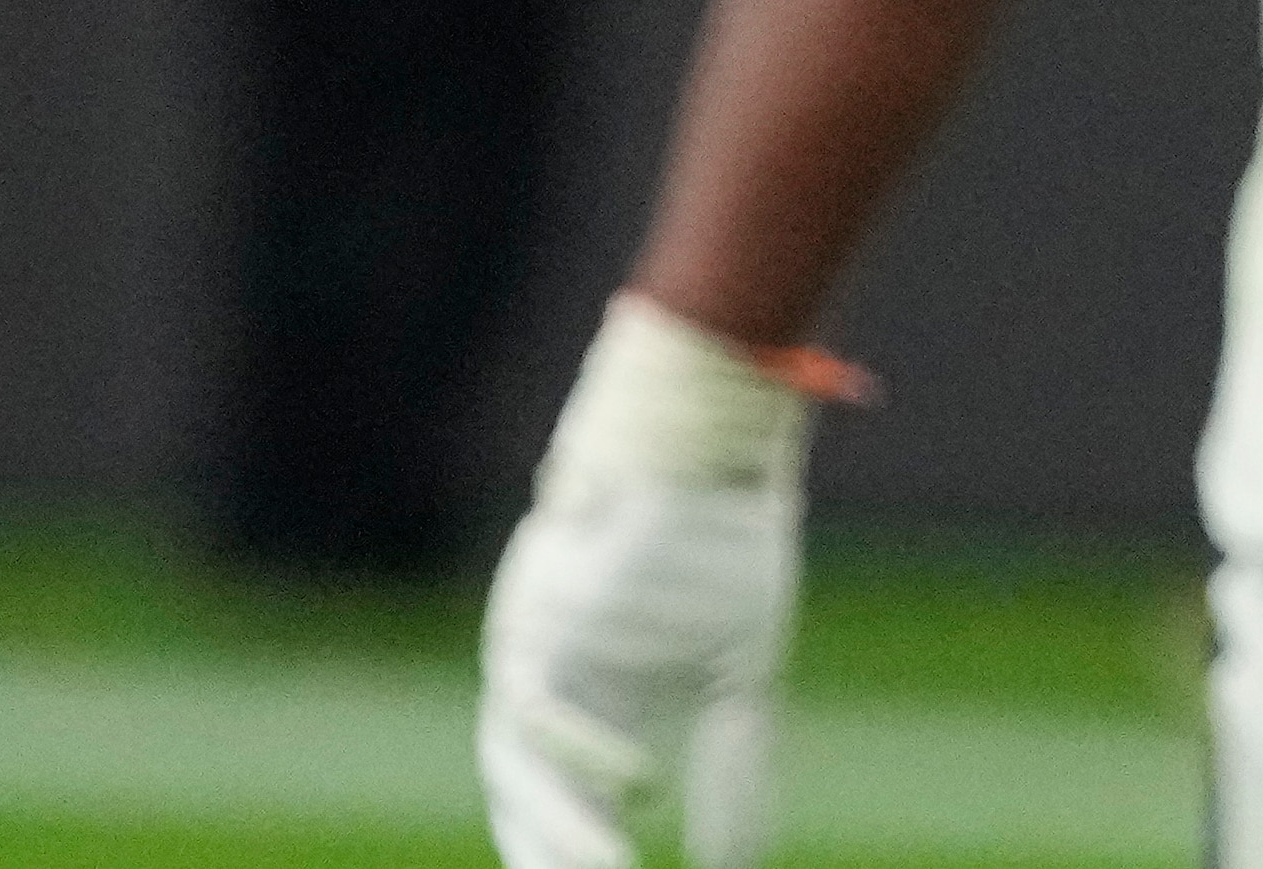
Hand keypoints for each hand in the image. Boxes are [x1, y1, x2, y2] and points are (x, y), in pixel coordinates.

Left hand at [481, 297, 819, 868]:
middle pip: (526, 799)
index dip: (578, 854)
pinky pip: (540, 698)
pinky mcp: (544, 609)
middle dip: (553, 857)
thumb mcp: (742, 675)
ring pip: (520, 763)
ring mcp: (536, 646)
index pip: (566, 808)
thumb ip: (735, 769)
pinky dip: (585, 747)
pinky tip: (643, 786)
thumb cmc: (719, 542)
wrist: (709, 436)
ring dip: (562, 829)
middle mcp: (546, 684)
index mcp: (590, 705)